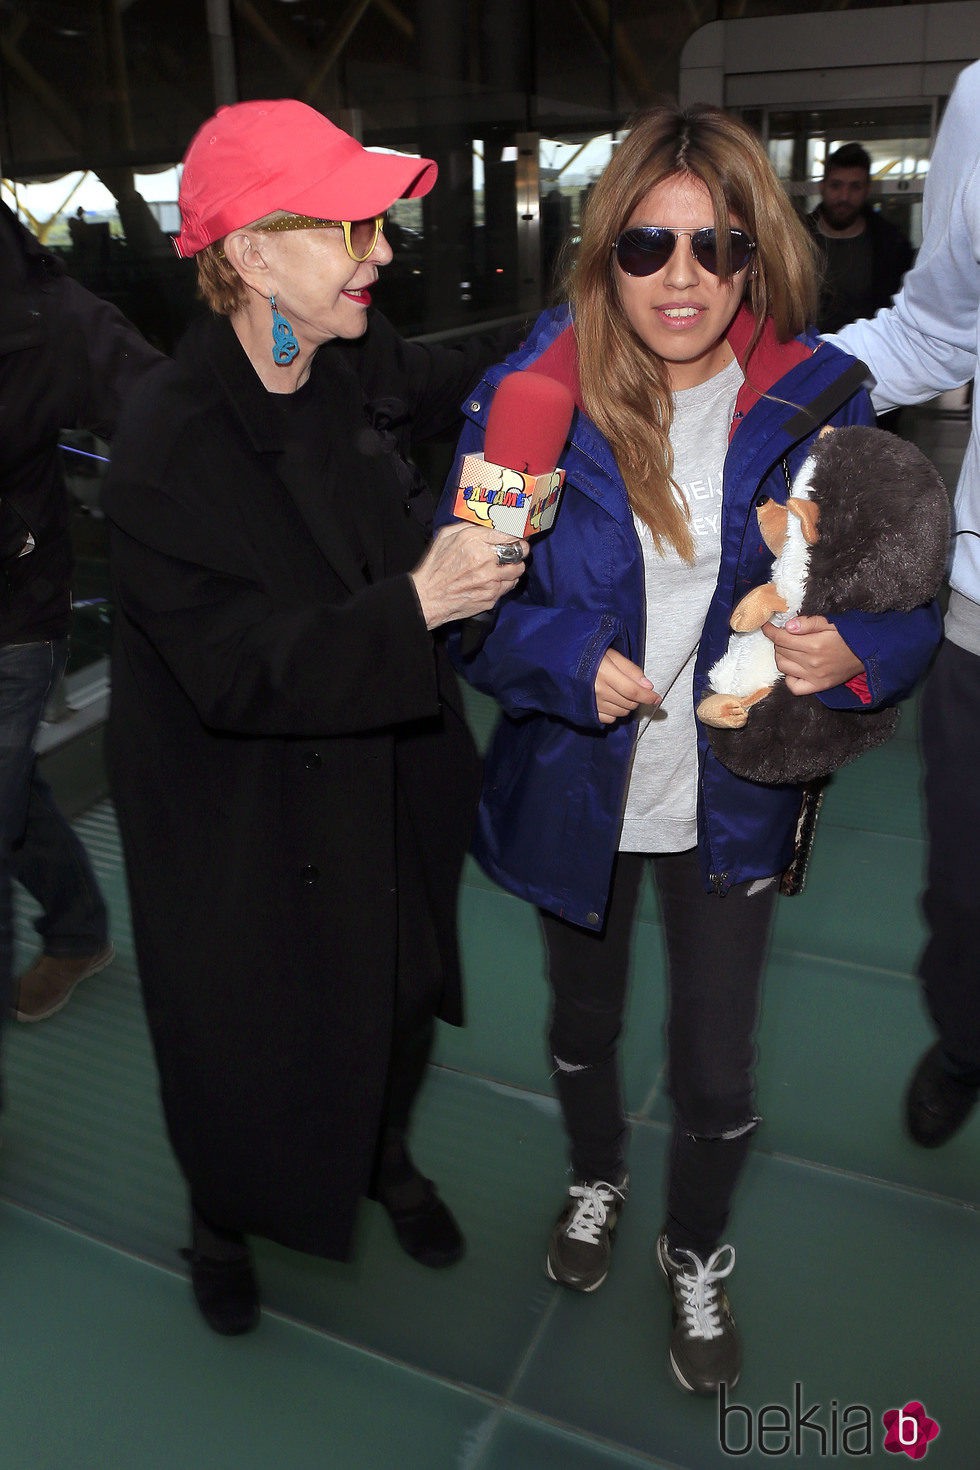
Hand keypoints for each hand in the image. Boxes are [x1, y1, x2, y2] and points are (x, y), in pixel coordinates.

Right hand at [411, 523, 527, 630]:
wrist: (428, 597)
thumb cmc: (435, 566)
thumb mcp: (446, 536)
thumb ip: (468, 526)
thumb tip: (486, 524)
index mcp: (474, 541)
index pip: (509, 534)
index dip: (516, 535)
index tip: (517, 536)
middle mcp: (485, 560)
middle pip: (519, 551)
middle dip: (520, 550)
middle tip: (517, 550)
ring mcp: (490, 580)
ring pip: (517, 570)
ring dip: (514, 567)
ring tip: (504, 567)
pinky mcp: (491, 596)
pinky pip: (509, 586)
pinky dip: (505, 582)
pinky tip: (494, 580)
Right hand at [594, 648, 657, 724]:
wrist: (562, 664)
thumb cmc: (588, 656)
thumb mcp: (610, 654)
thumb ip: (630, 670)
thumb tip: (648, 686)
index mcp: (605, 674)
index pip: (633, 691)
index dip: (648, 697)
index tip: (657, 698)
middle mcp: (598, 691)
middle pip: (629, 703)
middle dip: (636, 697)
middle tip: (630, 686)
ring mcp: (592, 704)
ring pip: (622, 712)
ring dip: (626, 704)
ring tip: (618, 691)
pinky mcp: (587, 712)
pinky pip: (610, 719)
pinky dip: (614, 712)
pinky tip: (609, 700)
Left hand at [762, 614, 863, 694]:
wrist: (867, 654)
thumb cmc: (848, 636)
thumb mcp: (830, 622)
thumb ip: (808, 623)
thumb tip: (788, 626)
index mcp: (814, 644)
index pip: (781, 638)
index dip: (770, 631)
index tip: (766, 626)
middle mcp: (811, 663)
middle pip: (780, 651)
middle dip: (779, 641)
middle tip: (785, 636)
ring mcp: (813, 677)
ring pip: (783, 667)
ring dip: (781, 656)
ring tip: (789, 650)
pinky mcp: (817, 686)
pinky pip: (793, 687)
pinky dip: (789, 677)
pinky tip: (794, 668)